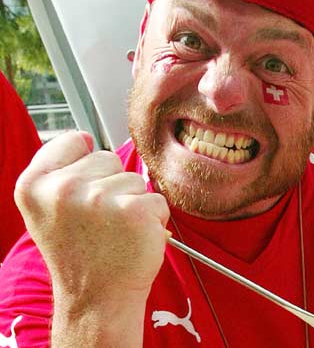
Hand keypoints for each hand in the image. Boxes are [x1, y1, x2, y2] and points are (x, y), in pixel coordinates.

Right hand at [15, 131, 169, 310]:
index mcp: (34, 185)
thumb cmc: (78, 252)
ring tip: (114, 231)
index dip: (83, 163)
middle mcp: (63, 189)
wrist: (97, 299)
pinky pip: (156, 198)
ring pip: (133, 178)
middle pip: (108, 157)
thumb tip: (85, 137)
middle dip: (109, 184)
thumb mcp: (47, 208)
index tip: (79, 192)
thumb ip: (59, 169)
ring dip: (130, 201)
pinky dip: (152, 217)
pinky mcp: (135, 211)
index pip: (74, 139)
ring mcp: (100, 199)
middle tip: (97, 221)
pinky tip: (132, 238)